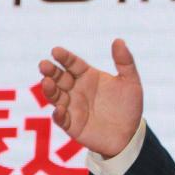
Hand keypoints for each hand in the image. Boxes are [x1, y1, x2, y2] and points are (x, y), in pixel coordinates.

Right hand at [37, 39, 142, 158]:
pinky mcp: (73, 125)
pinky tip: (59, 109)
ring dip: (49, 90)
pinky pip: (62, 119)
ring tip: (46, 82)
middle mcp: (77, 90)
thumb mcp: (131, 82)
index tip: (55, 51)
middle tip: (44, 65)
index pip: (73, 64)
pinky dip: (59, 114)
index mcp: (89, 76)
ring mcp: (73, 107)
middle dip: (51, 71)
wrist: (130, 134)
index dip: (64, 57)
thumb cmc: (129, 106)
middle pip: (60, 78)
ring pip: (56, 96)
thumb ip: (125, 62)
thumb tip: (118, 40)